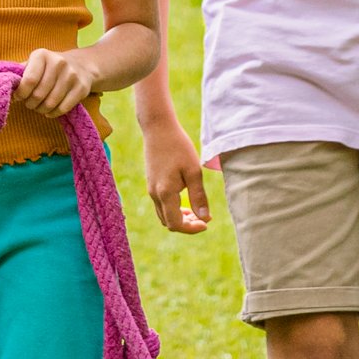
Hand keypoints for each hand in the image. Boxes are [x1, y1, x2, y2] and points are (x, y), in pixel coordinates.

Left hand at [14, 45, 97, 118]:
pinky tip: (50, 110)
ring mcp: (72, 75)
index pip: (28, 80)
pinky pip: (63, 108)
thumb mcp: (34, 63)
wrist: (82, 65)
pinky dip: (53, 113)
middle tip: (29, 104)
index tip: (18, 97)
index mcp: (42, 55)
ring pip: (50, 103)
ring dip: (41, 110)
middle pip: (38, 94)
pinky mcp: (82, 88)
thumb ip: (19, 73)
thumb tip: (2, 85)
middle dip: (30, 103)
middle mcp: (58, 62)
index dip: (21, 93)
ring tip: (39, 107)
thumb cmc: (49, 68)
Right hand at [142, 117, 212, 233]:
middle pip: (169, 223)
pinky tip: (186, 199)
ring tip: (196, 210)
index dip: (192, 228)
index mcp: (165, 193)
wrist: (158, 129)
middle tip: (204, 217)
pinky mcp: (151, 183)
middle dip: (187, 225)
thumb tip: (205, 218)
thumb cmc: (179, 147)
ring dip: (180, 218)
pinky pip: (161, 205)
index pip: (176, 224)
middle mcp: (155, 194)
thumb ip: (199, 197)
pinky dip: (173, 209)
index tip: (207, 223)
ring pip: (163, 215)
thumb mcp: (194, 171)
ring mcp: (151, 189)